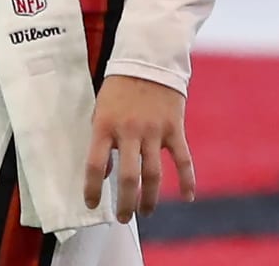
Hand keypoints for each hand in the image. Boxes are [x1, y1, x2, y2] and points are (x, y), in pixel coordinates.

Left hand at [84, 74, 195, 221]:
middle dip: (126, 202)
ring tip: (145, 212)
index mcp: (104, 125)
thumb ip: (102, 139)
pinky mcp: (174, 129)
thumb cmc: (119, 89)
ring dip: (150, 198)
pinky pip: (183, 160)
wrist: (148, 61)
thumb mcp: (100, 109)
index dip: (92, 187)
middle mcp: (129, 131)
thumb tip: (105, 172)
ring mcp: (153, 131)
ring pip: (153, 174)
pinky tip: (187, 197)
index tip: (91, 204)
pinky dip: (187, 180)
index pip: (95, 164)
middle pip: (128, 177)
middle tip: (122, 218)